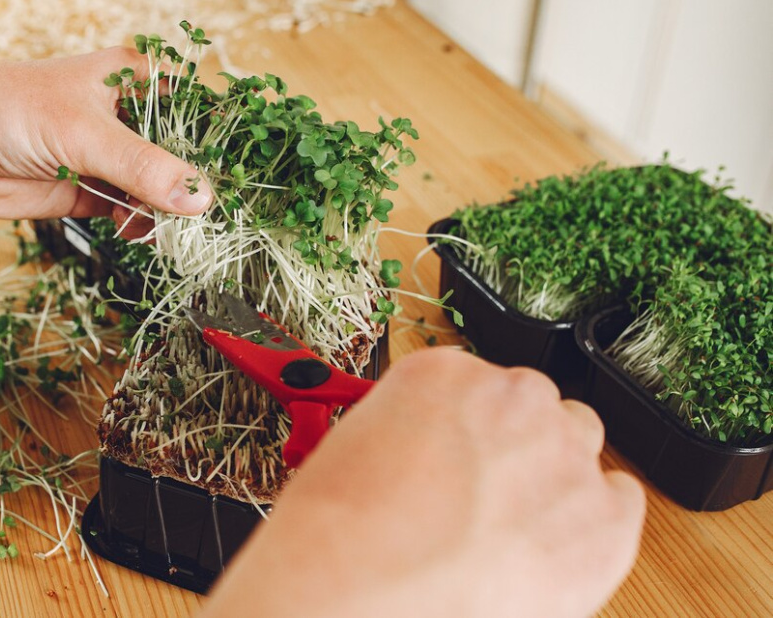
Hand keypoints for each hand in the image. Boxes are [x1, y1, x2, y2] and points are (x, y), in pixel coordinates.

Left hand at [0, 48, 210, 221]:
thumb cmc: (8, 109)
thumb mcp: (83, 133)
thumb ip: (143, 167)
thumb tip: (200, 199)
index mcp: (136, 81)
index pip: (198, 110)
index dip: (226, 142)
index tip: (253, 176)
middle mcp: (129, 118)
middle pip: (184, 156)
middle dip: (200, 187)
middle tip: (224, 218)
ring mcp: (111, 157)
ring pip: (160, 190)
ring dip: (172, 214)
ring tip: (187, 234)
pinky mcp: (92, 192)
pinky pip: (133, 213)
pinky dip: (145, 227)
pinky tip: (148, 237)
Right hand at [201, 348, 645, 617]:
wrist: (359, 588)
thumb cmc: (340, 532)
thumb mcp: (355, 447)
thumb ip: (410, 433)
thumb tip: (431, 458)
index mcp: (447, 374)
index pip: (478, 386)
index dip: (468, 431)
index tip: (458, 460)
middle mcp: (513, 399)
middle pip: (534, 407)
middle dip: (514, 448)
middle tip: (482, 498)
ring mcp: (564, 454)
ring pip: (580, 446)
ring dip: (555, 477)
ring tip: (515, 528)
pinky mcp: (603, 518)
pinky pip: (622, 500)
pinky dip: (597, 522)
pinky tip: (558, 546)